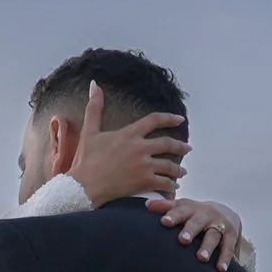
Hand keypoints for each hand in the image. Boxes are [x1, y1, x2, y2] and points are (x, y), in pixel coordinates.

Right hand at [62, 81, 188, 204]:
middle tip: (187, 149)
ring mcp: (144, 166)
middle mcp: (140, 148)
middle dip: (181, 146)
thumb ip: (95, 108)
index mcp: (129, 133)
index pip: (155, 120)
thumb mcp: (89, 132)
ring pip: (169, 165)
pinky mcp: (144, 183)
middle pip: (168, 143)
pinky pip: (164, 183)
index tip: (179, 119)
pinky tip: (174, 187)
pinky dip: (171, 185)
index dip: (169, 118)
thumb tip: (94, 85)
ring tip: (182, 172)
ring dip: (178, 169)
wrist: (83, 187)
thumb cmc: (85, 161)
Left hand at [147, 196, 245, 270]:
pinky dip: (225, 258)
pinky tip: (220, 269)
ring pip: (213, 235)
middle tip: (183, 240)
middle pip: (197, 222)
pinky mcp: (231, 235)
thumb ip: (165, 207)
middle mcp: (206, 215)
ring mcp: (219, 224)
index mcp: (191, 208)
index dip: (173, 216)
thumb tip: (146, 205)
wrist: (225, 212)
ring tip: (201, 258)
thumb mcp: (182, 207)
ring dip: (207, 247)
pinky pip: (228, 247)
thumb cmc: (195, 214)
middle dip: (191, 230)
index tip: (164, 222)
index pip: (181, 210)